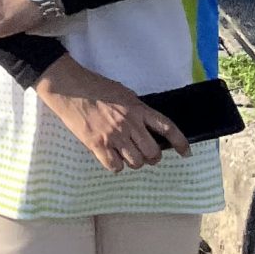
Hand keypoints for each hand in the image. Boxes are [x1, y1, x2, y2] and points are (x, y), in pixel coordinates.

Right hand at [34, 57, 189, 172]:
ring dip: (133, 162)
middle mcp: (129, 123)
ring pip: (136, 162)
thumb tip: (145, 125)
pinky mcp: (97, 144)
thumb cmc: (95, 86)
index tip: (186, 153)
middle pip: (152, 152)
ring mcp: (114, 135)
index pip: (166, 127)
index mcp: (137, 108)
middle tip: (144, 155)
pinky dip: (116, 166)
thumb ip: (136, 110)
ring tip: (125, 155)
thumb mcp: (123, 93)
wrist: (68, 87)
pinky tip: (111, 157)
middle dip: (151, 157)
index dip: (180, 142)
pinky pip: (115, 167)